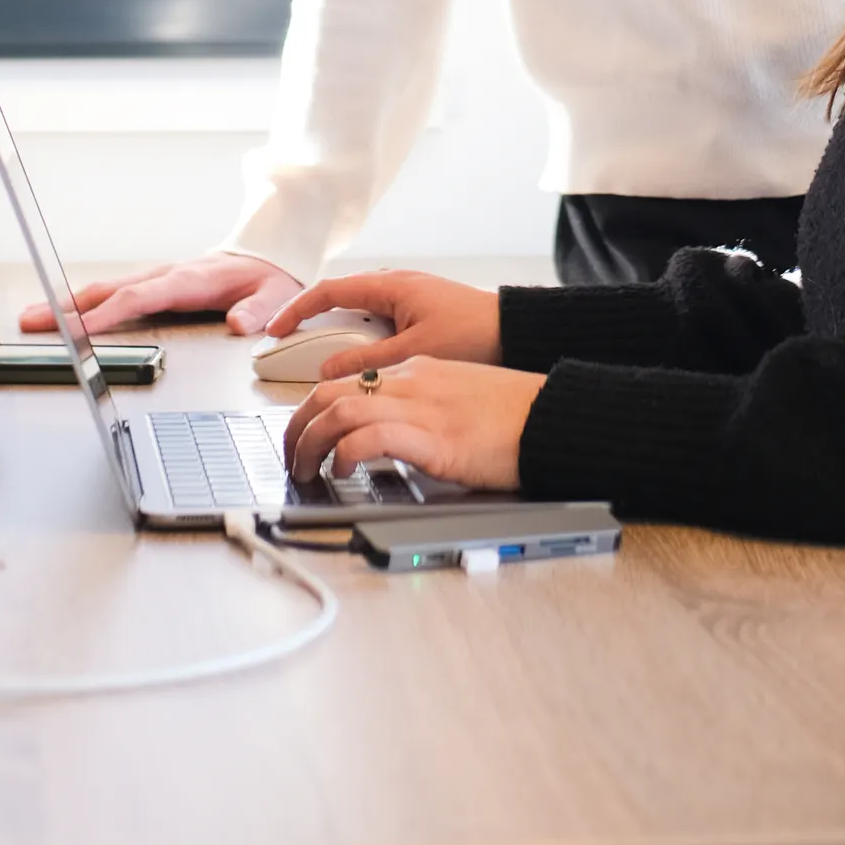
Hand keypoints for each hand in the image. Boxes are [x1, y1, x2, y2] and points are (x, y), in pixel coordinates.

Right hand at [18, 252, 299, 338]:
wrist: (270, 257)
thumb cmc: (269, 278)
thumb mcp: (275, 295)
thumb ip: (258, 310)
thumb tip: (237, 323)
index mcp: (189, 280)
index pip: (139, 298)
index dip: (106, 313)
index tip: (77, 328)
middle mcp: (167, 275)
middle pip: (109, 290)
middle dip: (68, 306)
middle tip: (32, 320)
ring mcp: (159, 278)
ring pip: (106, 288)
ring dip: (69, 303)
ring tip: (34, 317)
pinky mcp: (156, 283)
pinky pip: (115, 292)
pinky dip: (86, 302)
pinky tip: (66, 314)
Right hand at [262, 267, 503, 378]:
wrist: (519, 333)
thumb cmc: (475, 334)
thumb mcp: (414, 352)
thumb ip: (367, 363)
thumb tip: (328, 372)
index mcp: (391, 286)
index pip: (328, 291)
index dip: (296, 310)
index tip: (274, 329)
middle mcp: (396, 286)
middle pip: (340, 303)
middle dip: (314, 327)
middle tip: (292, 352)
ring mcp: (408, 300)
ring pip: (360, 317)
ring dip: (341, 339)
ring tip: (326, 368)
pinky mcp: (420, 316)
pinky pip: (379, 326)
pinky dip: (363, 344)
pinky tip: (364, 369)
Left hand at [285, 357, 545, 492]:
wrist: (554, 416)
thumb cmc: (516, 416)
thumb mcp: (459, 401)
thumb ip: (424, 412)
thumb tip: (395, 440)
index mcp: (417, 372)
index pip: (346, 382)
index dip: (313, 411)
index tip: (305, 436)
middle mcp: (411, 383)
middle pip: (328, 391)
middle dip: (296, 425)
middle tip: (291, 456)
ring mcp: (421, 407)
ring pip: (337, 410)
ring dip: (308, 442)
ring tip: (304, 469)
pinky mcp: (433, 437)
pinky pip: (369, 436)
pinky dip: (345, 453)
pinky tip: (342, 472)